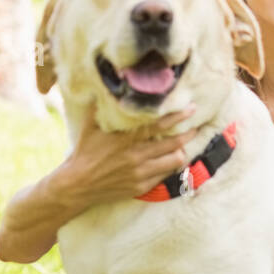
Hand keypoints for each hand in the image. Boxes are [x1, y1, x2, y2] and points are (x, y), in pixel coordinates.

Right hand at [56, 106, 198, 204]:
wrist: (76, 185)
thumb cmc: (84, 152)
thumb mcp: (91, 127)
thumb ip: (103, 108)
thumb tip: (110, 87)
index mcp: (125, 138)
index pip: (159, 125)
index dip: (178, 116)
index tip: (191, 109)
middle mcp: (135, 156)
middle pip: (174, 143)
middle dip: (189, 134)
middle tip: (196, 127)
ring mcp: (140, 173)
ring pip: (174, 160)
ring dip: (181, 151)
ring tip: (183, 145)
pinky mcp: (142, 186)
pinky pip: (165, 175)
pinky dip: (169, 166)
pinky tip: (170, 160)